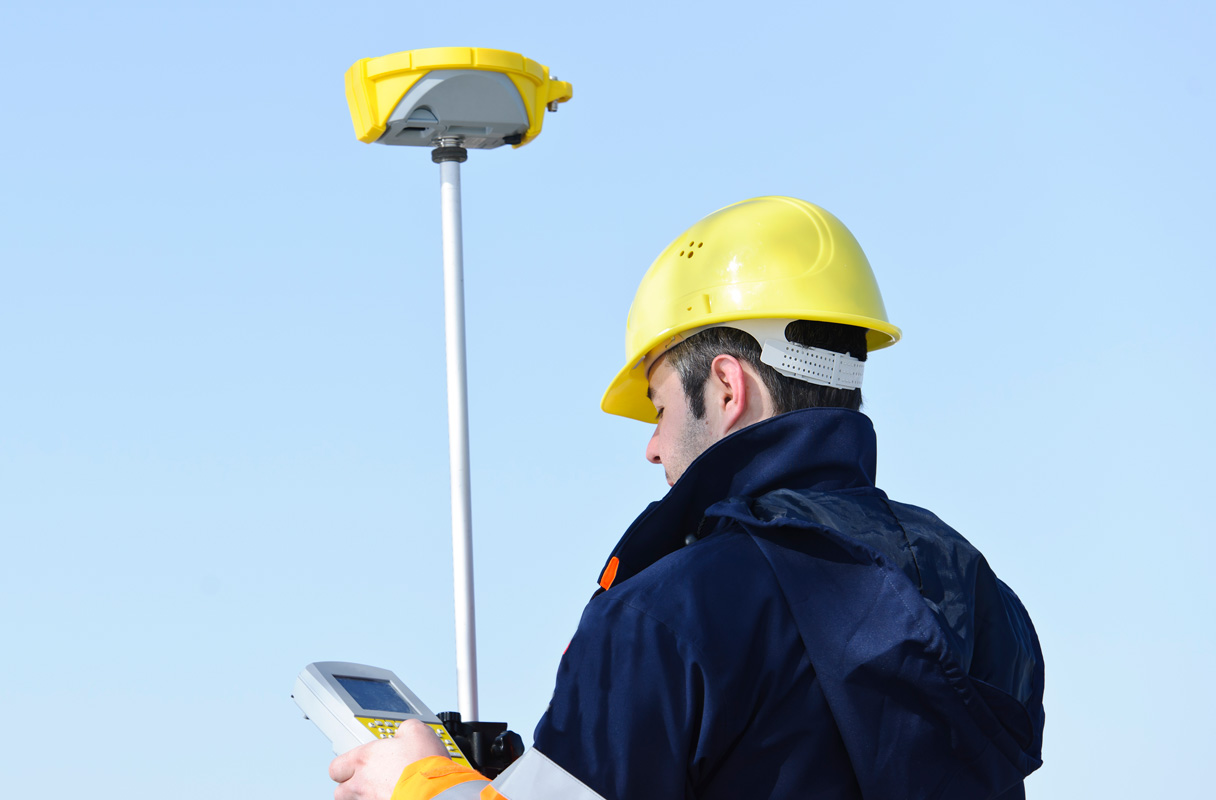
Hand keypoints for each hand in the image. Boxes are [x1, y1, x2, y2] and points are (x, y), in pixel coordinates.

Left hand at [329, 720, 450, 799]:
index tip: (357, 765)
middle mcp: (360, 783)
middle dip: (351, 787)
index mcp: (364, 759)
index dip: (345, 766)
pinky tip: (393, 798)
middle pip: (340, 790)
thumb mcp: (417, 731)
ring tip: (382, 792)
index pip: (336, 767)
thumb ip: (403, 729)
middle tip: (367, 782)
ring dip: (364, 797)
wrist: (434, 794)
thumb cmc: (424, 766)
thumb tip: (403, 733)